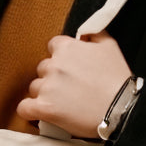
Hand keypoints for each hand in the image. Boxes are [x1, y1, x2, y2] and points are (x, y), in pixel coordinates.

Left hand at [16, 32, 132, 138]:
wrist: (121, 109)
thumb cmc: (118, 80)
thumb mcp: (110, 46)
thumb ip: (94, 33)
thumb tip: (83, 34)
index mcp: (67, 48)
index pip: (52, 47)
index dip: (61, 58)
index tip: (70, 68)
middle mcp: (54, 65)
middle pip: (43, 68)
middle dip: (53, 77)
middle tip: (69, 88)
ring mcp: (47, 87)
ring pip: (35, 88)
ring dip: (44, 94)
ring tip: (63, 103)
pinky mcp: (44, 108)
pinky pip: (24, 108)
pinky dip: (30, 111)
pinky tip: (39, 112)